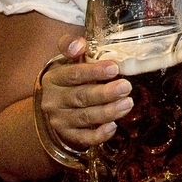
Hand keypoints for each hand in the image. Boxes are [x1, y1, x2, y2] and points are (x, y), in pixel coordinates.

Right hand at [39, 34, 132, 149]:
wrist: (54, 104)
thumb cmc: (69, 77)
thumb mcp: (67, 60)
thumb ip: (71, 47)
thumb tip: (79, 44)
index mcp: (54, 78)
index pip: (72, 75)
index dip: (93, 71)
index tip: (114, 68)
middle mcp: (54, 100)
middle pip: (80, 97)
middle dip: (105, 93)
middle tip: (126, 87)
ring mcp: (60, 120)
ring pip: (85, 117)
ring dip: (108, 112)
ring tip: (127, 104)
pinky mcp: (68, 135)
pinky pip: (84, 138)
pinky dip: (99, 134)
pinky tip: (113, 127)